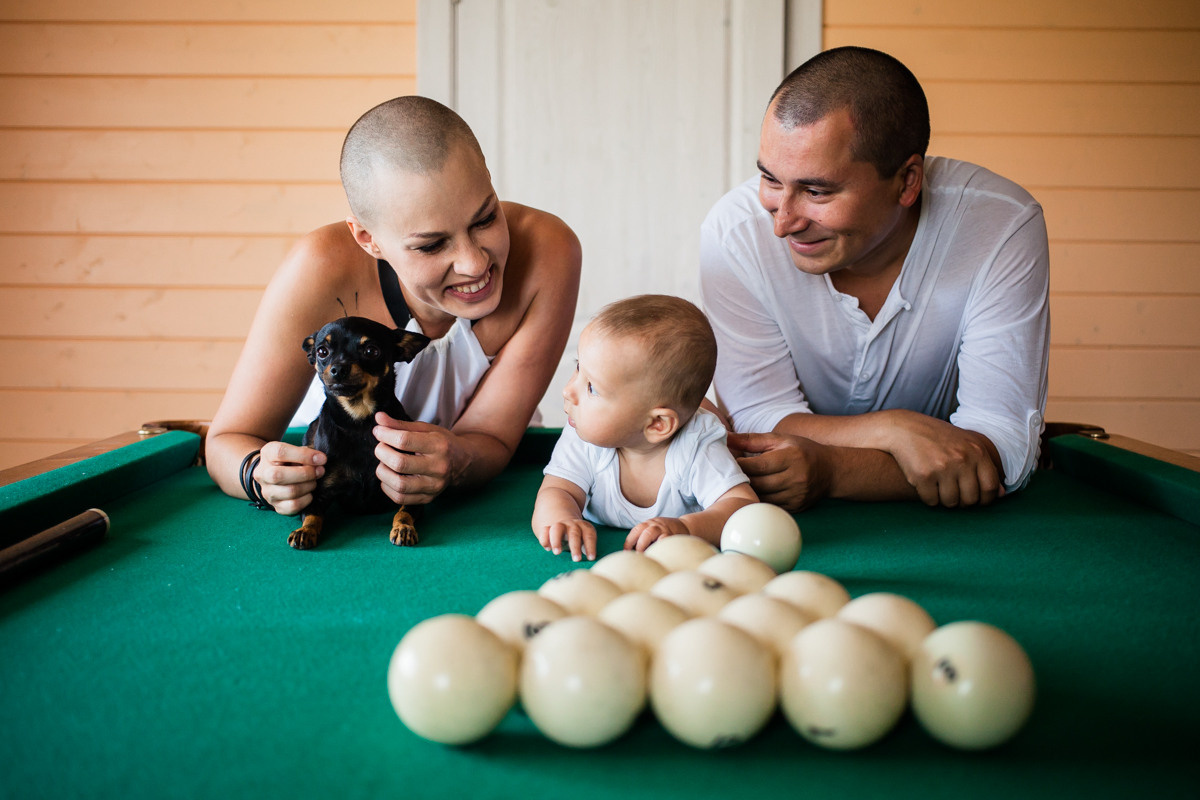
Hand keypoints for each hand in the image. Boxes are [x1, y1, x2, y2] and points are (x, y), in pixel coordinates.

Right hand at [253, 441, 325, 515]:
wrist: (274, 475)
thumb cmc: (288, 460)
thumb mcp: (293, 450)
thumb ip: (304, 453)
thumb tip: (319, 460)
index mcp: (267, 454)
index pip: (280, 452)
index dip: (304, 455)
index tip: (322, 459)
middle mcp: (262, 473)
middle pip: (278, 475)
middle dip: (305, 473)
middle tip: (320, 471)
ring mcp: (267, 491)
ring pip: (290, 492)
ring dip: (309, 486)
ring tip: (314, 481)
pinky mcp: (275, 505)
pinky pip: (293, 506)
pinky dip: (306, 499)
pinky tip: (308, 493)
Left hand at [372, 413, 463, 505]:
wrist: (462, 462)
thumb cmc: (441, 443)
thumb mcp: (425, 429)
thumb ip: (400, 425)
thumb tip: (378, 418)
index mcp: (439, 446)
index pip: (404, 441)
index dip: (385, 434)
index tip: (378, 431)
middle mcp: (439, 468)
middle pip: (400, 464)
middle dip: (382, 453)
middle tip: (381, 447)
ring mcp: (434, 486)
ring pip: (399, 485)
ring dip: (383, 472)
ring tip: (384, 463)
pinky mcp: (428, 498)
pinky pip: (400, 498)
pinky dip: (387, 487)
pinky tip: (389, 477)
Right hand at [536, 519, 596, 561]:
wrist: (561, 519)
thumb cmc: (576, 537)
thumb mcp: (583, 539)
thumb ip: (585, 548)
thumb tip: (587, 561)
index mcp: (583, 527)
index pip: (589, 535)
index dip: (590, 546)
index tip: (591, 558)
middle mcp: (571, 525)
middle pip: (574, 533)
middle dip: (575, 547)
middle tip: (576, 559)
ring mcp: (559, 525)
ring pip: (557, 529)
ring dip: (557, 541)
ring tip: (557, 553)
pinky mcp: (547, 528)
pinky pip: (545, 530)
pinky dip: (545, 539)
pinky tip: (547, 548)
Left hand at [625, 517, 690, 551]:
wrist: (686, 526)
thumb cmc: (667, 532)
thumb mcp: (655, 529)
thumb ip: (645, 537)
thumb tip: (633, 553)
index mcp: (649, 524)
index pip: (636, 530)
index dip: (629, 541)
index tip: (626, 551)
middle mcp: (655, 525)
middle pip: (640, 529)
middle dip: (635, 542)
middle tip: (635, 555)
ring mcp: (663, 529)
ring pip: (649, 533)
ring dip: (643, 545)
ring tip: (643, 556)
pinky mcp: (671, 536)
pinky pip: (663, 540)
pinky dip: (657, 546)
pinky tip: (655, 555)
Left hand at [727, 431, 830, 512]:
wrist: (830, 471)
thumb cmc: (802, 451)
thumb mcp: (780, 440)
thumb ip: (752, 440)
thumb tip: (727, 437)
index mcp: (791, 457)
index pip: (758, 465)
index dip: (740, 465)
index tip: (730, 462)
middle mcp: (796, 478)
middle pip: (758, 483)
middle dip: (741, 479)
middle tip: (731, 474)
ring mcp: (797, 495)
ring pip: (763, 497)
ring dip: (749, 492)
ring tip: (740, 484)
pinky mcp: (796, 507)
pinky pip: (770, 506)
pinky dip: (759, 500)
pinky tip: (754, 493)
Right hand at [883, 413, 1003, 506]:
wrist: (903, 428)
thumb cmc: (937, 437)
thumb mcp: (966, 444)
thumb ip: (984, 466)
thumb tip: (1002, 494)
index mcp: (977, 451)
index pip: (990, 487)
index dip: (984, 499)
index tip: (975, 499)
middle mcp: (962, 459)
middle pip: (970, 499)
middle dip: (961, 501)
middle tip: (953, 492)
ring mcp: (942, 468)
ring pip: (950, 503)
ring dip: (944, 500)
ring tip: (938, 487)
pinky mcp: (923, 475)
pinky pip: (931, 501)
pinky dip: (928, 497)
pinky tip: (924, 484)